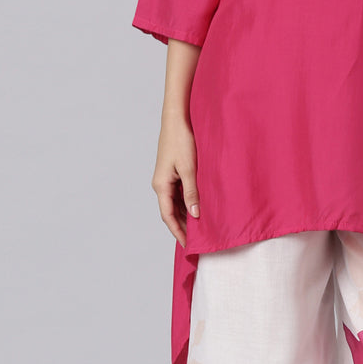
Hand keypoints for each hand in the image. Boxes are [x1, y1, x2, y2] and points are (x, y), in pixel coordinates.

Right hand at [152, 113, 199, 246]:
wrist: (177, 118)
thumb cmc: (182, 140)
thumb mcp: (189, 169)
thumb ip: (192, 193)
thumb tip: (195, 215)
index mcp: (161, 185)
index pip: (168, 216)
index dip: (178, 232)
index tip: (189, 245)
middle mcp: (161, 184)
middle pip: (171, 212)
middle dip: (183, 226)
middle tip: (198, 240)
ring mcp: (167, 178)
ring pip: (176, 203)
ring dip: (186, 215)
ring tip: (201, 227)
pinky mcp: (173, 171)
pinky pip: (180, 193)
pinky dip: (188, 202)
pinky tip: (200, 206)